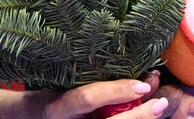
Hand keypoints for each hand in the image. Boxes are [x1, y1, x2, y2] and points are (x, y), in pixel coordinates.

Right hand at [34, 77, 168, 118]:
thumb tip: (148, 77)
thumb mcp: (70, 84)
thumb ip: (103, 81)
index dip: (115, 92)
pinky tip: (146, 117)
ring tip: (158, 110)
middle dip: (138, 117)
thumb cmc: (53, 94)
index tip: (142, 84)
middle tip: (161, 104)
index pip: (87, 99)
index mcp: (58, 108)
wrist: (32, 118)